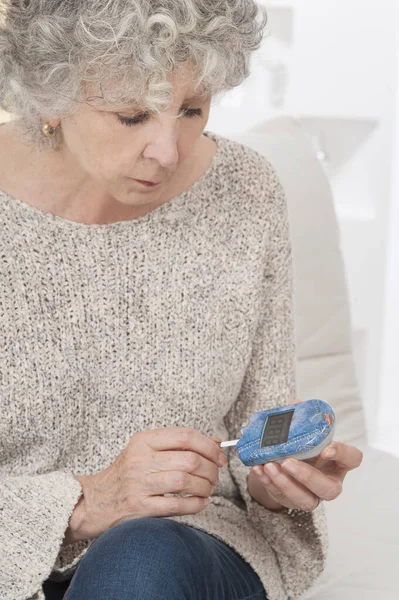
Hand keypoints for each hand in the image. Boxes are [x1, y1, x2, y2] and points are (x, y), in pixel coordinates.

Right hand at [67, 427, 225, 541]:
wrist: (94, 501)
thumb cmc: (126, 474)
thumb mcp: (147, 450)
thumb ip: (179, 445)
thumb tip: (215, 442)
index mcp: (143, 440)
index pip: (185, 436)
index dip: (209, 446)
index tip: (220, 456)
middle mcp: (140, 460)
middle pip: (189, 460)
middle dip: (210, 469)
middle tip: (216, 475)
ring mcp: (139, 484)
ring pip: (185, 481)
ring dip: (205, 486)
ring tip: (208, 488)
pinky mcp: (140, 507)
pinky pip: (177, 505)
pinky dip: (196, 504)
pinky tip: (201, 502)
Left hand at [247, 400, 363, 511]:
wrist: (282, 463)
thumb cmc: (300, 445)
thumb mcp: (304, 432)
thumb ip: (302, 419)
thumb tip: (296, 404)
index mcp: (338, 461)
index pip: (352, 458)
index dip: (342, 454)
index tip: (326, 449)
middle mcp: (328, 482)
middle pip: (328, 489)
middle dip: (307, 476)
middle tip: (287, 462)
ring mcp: (310, 495)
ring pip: (304, 500)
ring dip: (284, 483)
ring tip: (268, 465)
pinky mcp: (290, 501)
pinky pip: (281, 496)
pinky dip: (268, 482)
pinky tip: (258, 469)